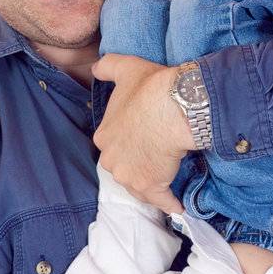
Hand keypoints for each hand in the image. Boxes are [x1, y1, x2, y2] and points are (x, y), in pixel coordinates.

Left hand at [90, 54, 193, 214]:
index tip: (143, 139)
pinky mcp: (150, 187)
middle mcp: (111, 161)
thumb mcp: (124, 69)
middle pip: (125, 167)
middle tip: (156, 158)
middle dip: (138, 165)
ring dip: (153, 184)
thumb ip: (107, 67)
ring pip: (140, 185)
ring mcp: (129, 177)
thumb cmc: (149, 89)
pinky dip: (169, 204)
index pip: (114, 145)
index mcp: (103, 137)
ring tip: (166, 181)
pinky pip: (161, 200)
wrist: (173, 107)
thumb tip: (95, 67)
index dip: (130, 142)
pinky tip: (177, 206)